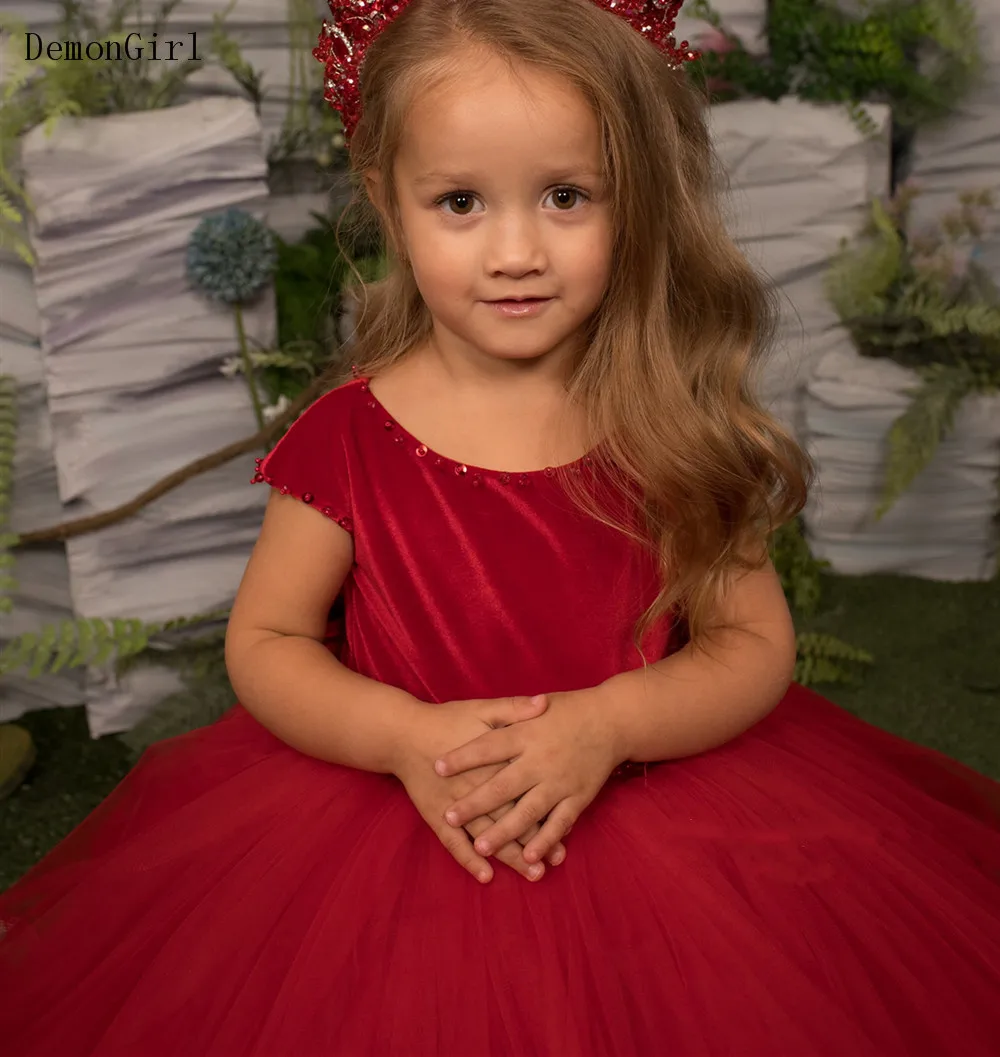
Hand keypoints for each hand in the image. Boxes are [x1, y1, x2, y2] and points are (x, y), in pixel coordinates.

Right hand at [394, 694, 567, 883]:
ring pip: (487, 835)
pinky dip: (469, 860)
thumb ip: (514, 709)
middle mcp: (477, 787)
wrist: (403, 733)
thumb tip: (546, 704)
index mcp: (493, 761)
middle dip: (535, 840)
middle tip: (558, 860)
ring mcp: (456, 805)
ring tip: (534, 875)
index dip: (548, 807)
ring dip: (511, 857)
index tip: (570, 826)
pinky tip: (486, 876)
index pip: (526, 788)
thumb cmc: (446, 719)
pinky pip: (454, 844)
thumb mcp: (482, 708)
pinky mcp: (437, 816)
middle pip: (511, 817)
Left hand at [434, 688, 620, 866]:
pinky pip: (559, 823)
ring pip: (528, 811)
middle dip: (475, 803)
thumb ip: (510, 712)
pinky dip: (544, 840)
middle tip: (450, 816)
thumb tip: (479, 717)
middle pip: (502, 785)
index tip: (437, 766)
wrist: (613, 720)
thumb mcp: (537, 706)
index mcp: (527, 733)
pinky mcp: (578, 797)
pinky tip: (528, 857)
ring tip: (481, 847)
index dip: (462, 756)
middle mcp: (541, 759)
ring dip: (504, 831)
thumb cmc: (569, 710)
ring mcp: (560, 781)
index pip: (488, 745)